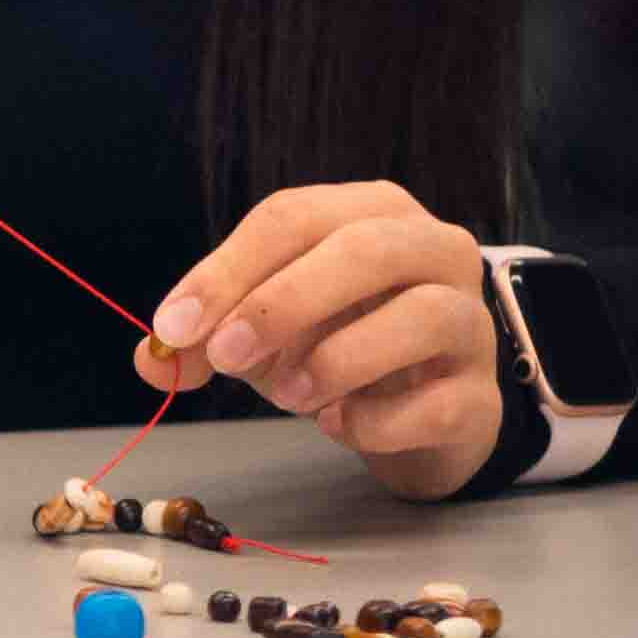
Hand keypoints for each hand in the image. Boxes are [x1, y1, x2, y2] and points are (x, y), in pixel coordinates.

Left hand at [133, 184, 501, 501]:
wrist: (422, 411)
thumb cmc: (338, 340)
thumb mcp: (265, 326)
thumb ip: (207, 335)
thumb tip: (152, 357)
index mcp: (369, 211)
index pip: (291, 217)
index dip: (227, 270)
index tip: (175, 325)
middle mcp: (432, 249)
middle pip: (363, 250)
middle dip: (282, 302)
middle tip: (226, 356)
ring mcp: (471, 321)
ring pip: (421, 316)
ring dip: (338, 359)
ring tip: (286, 397)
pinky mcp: (486, 396)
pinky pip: (441, 403)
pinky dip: (379, 420)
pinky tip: (338, 426)